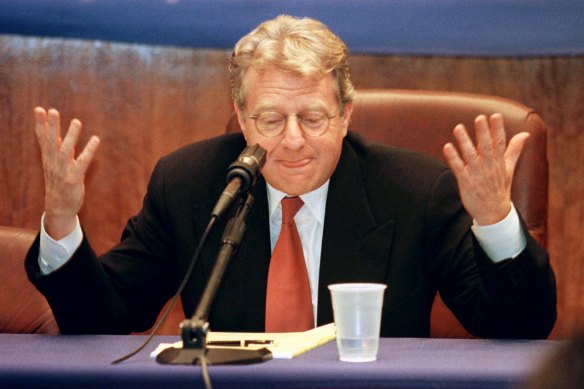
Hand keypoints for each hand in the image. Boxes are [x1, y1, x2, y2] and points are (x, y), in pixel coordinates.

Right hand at [34, 107, 99, 238]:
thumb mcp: (55, 165)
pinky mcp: (74, 178)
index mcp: (48, 158)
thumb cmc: (59, 184)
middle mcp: (53, 163)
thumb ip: (59, 150)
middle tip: (52, 110)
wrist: (58, 207)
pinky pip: (82, 162)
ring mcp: (63, 170)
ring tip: (76, 121)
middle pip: (51, 141)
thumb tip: (61, 136)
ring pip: (66, 150)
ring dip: (71, 136)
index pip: (42, 138)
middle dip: (52, 126)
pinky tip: (95, 140)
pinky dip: (89, 150)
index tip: (39, 109)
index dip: (40, 124)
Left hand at [442, 113, 528, 224]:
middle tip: (479, 117)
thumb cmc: (500, 188)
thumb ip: (514, 149)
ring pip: (470, 156)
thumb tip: (525, 134)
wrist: (493, 213)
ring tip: (458, 128)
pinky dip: (453, 158)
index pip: (500, 143)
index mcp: (499, 162)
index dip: (497, 129)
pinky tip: (447, 147)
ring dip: (464, 142)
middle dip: (483, 133)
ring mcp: (477, 175)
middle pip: (486, 147)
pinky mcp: (466, 182)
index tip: (495, 115)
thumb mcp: (509, 168)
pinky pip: (458, 168)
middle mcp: (488, 167)